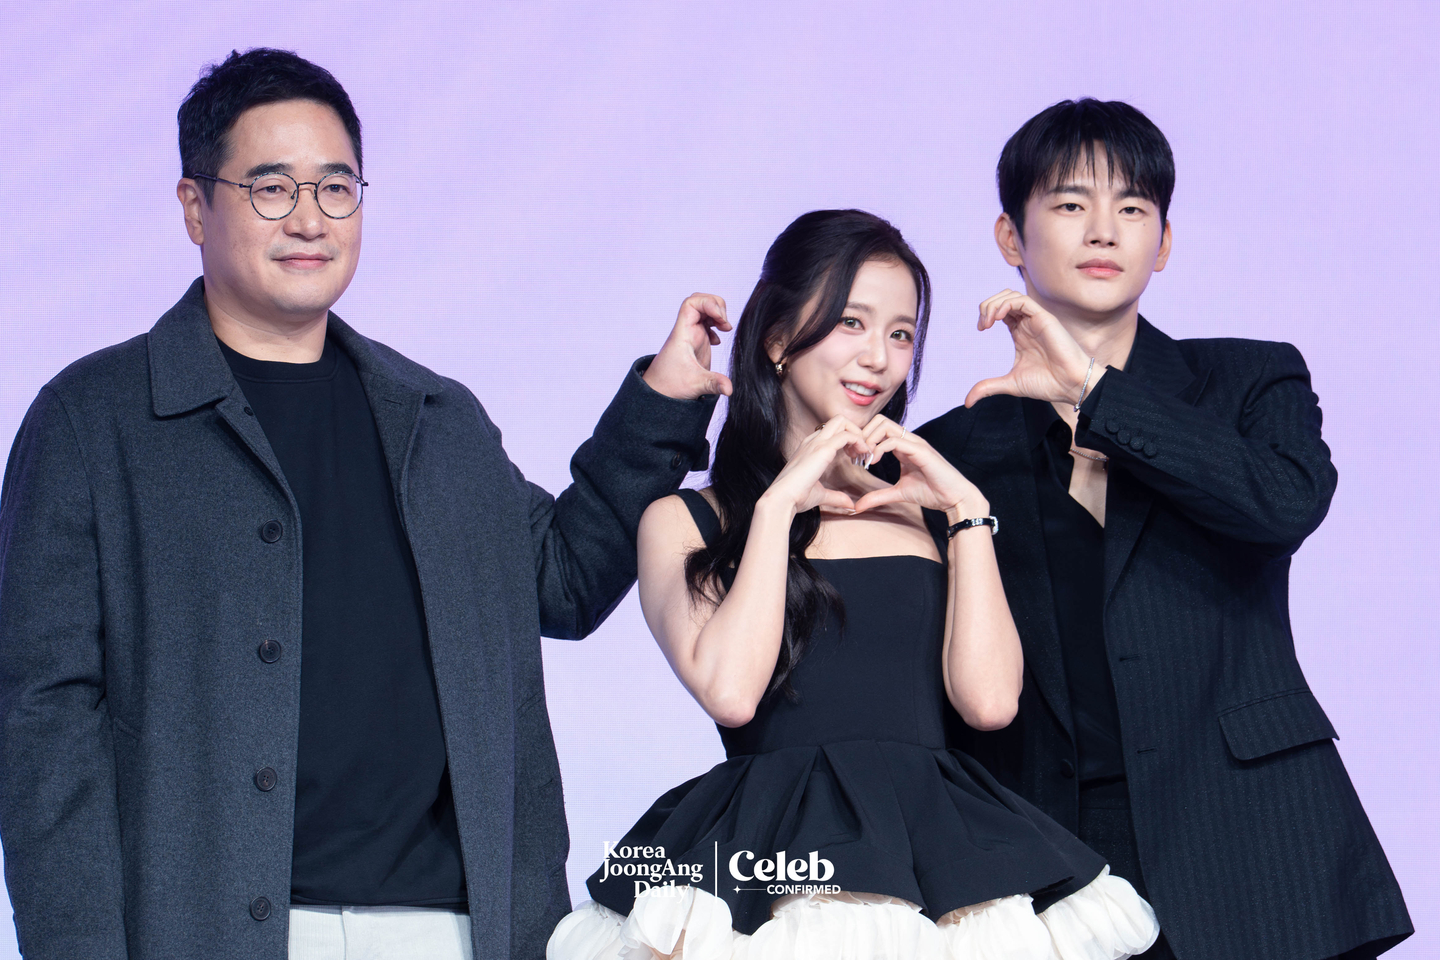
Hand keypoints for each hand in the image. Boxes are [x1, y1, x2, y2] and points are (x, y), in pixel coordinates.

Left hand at [643, 293, 733, 398]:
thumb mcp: (695, 384)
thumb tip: (730, 389)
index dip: (709, 304)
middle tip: (725, 324)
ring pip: (703, 311)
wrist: (658, 392)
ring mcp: (691, 335)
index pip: (692, 303)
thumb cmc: (669, 385)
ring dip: (717, 314)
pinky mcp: (696, 342)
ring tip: (725, 329)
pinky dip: (715, 325)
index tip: (721, 319)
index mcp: (683, 333)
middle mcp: (686, 330)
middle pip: (699, 301)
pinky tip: (718, 340)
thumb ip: (713, 384)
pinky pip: (705, 323)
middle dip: (716, 306)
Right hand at [761, 417, 872, 515]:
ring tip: (864, 452)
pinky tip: (862, 454)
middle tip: (861, 450)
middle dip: (853, 430)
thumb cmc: (796, 497)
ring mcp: (816, 443)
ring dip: (858, 434)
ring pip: (842, 421)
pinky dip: (859, 441)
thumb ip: (835, 497)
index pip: (830, 432)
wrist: (783, 498)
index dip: (846, 440)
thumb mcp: (819, 495)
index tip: (854, 456)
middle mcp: (812, 441)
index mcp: (808, 448)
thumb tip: (849, 504)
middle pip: (837, 420)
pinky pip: (846, 435)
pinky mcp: (823, 449)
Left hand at [852, 416, 986, 519]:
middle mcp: (909, 440)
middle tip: (857, 456)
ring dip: (869, 440)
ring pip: (884, 426)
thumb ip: (878, 496)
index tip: (856, 458)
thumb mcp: (898, 493)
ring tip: (865, 459)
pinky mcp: (921, 451)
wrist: (955, 498)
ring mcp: (915, 443)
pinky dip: (879, 449)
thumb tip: (858, 506)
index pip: (878, 429)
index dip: (863, 440)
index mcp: (904, 446)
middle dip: (863, 435)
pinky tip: (874, 462)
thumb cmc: (932, 492)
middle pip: (879, 420)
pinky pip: (894, 441)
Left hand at [964, 290, 1095, 407]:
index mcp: (1020, 333)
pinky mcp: (1044, 318)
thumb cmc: (1048, 383)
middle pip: (1003, 298)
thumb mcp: (1010, 384)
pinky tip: (998, 318)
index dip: (986, 314)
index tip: (981, 329)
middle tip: (982, 325)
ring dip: (994, 304)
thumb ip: (988, 387)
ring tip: (988, 321)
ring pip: (1011, 295)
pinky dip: (1006, 304)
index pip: (1000, 311)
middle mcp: (1027, 323)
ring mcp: (1036, 319)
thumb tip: (967, 402)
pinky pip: (1022, 300)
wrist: (1070, 385)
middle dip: (987, 306)